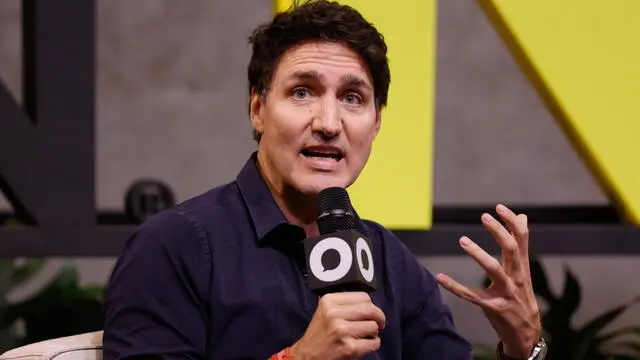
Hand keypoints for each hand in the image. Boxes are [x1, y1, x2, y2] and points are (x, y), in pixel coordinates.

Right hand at [290, 292, 385, 359]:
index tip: (371, 312)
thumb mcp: (325, 310)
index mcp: (329, 301)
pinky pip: (374, 343)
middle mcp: (335, 314)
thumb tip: (369, 303)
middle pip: (371, 309)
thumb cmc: (319, 333)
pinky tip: (365, 344)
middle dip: (380, 317)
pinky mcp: (349, 348)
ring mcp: (342, 331)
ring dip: (374, 333)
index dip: (371, 305)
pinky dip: (374, 344)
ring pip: (373, 326)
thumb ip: (343, 303)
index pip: (363, 296)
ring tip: (366, 335)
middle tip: (380, 323)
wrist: (308, 356)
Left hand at [435, 204, 540, 357]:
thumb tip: (523, 216)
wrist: (527, 334)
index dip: (512, 222)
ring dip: (478, 254)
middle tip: (484, 216)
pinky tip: (440, 277)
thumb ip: (521, 245)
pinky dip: (454, 286)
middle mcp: (516, 278)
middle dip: (499, 232)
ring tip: (463, 240)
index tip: (499, 208)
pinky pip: (471, 295)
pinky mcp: (493, 307)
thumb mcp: (523, 270)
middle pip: (511, 250)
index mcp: (522, 267)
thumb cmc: (521, 297)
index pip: (521, 239)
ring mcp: (506, 293)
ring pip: (494, 269)